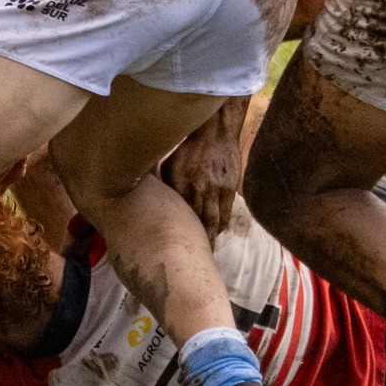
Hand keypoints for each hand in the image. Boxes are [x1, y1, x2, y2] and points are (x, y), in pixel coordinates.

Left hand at [162, 102, 244, 239]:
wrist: (216, 130)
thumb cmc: (189, 146)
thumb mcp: (169, 163)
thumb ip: (164, 183)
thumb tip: (156, 201)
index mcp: (178, 181)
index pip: (176, 213)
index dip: (175, 230)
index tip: (170, 244)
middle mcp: (197, 187)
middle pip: (195, 221)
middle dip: (193, 240)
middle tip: (190, 256)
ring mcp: (215, 188)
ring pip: (212, 221)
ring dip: (209, 237)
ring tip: (206, 250)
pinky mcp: (229, 188)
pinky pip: (226, 213)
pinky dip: (221, 225)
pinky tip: (217, 232)